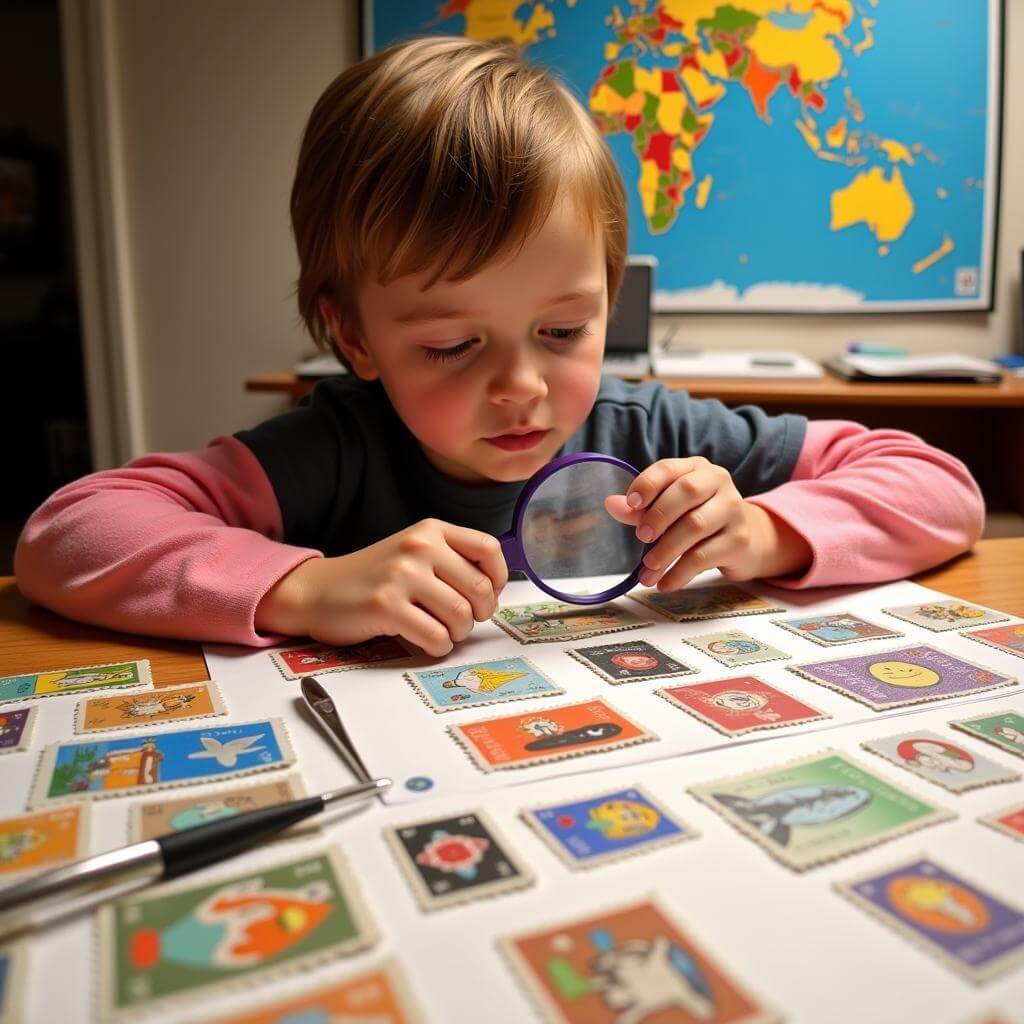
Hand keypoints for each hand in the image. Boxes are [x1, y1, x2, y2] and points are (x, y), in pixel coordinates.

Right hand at [255, 519, 507, 656]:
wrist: (318, 590)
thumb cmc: (373, 577)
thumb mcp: (413, 552)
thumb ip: (451, 560)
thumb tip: (495, 588)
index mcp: (430, 530)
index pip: (489, 548)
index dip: (498, 578)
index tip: (488, 594)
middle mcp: (419, 547)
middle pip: (480, 588)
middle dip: (480, 614)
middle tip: (465, 621)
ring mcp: (401, 575)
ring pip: (461, 615)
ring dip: (459, 633)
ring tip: (443, 632)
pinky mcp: (386, 606)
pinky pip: (436, 636)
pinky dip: (439, 647)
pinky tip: (428, 642)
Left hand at [605, 457, 810, 589]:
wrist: (744, 542)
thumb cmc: (697, 519)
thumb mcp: (668, 509)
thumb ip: (640, 508)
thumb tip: (611, 504)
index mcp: (696, 468)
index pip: (669, 468)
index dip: (648, 484)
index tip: (631, 504)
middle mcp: (719, 482)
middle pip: (687, 492)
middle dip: (658, 515)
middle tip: (641, 538)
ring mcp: (733, 510)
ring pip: (695, 526)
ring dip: (665, 551)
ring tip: (647, 572)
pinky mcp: (739, 540)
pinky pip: (704, 557)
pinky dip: (680, 573)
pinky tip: (665, 584)